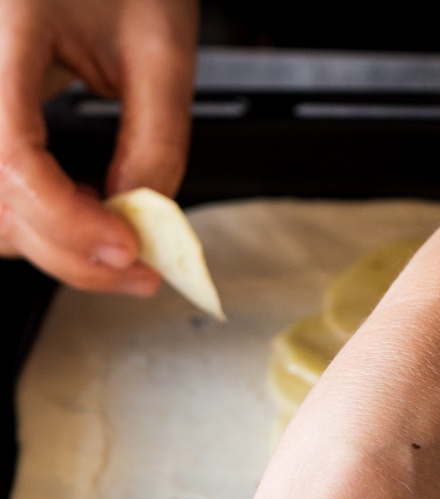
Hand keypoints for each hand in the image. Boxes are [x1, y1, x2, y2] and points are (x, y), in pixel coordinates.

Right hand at [0, 0, 196, 292]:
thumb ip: (156, 139)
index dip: (68, 219)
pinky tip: (80, 212)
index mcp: (2, 24)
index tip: (128, 246)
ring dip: (51, 244)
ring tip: (115, 236)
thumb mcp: (159, 42)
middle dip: (69, 250)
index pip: (11, 155)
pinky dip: (34, 220)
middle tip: (138, 268)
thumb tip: (140, 223)